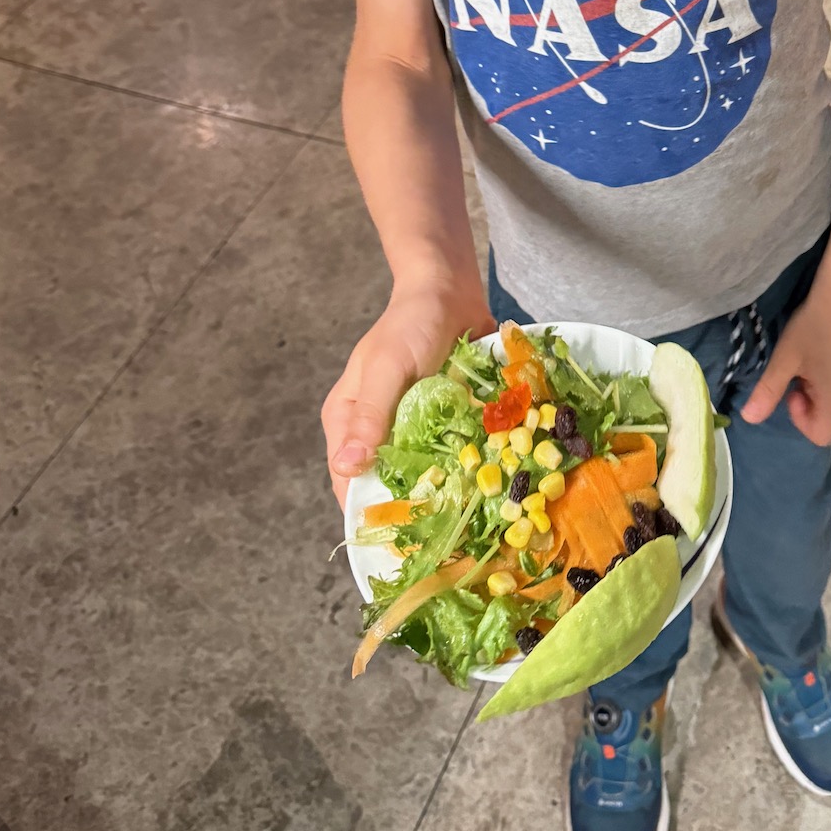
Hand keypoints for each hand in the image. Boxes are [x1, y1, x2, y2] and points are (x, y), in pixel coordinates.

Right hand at [322, 284, 493, 508]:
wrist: (449, 291)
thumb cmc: (411, 324)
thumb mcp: (387, 366)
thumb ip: (370, 414)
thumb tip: (347, 467)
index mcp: (347, 420)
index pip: (348, 481)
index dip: (369, 510)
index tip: (399, 539)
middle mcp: (375, 429)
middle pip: (386, 482)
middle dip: (411, 504)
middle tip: (442, 529)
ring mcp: (410, 427)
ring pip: (420, 473)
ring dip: (441, 489)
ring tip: (466, 512)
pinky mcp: (441, 420)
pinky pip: (448, 453)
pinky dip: (462, 464)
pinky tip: (483, 481)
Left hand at [739, 278, 830, 446]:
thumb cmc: (813, 324)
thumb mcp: (785, 358)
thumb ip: (768, 392)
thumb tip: (749, 419)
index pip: (819, 434)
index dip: (801, 416)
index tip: (794, 386)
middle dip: (814, 394)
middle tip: (805, 362)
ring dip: (830, 381)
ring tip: (822, 350)